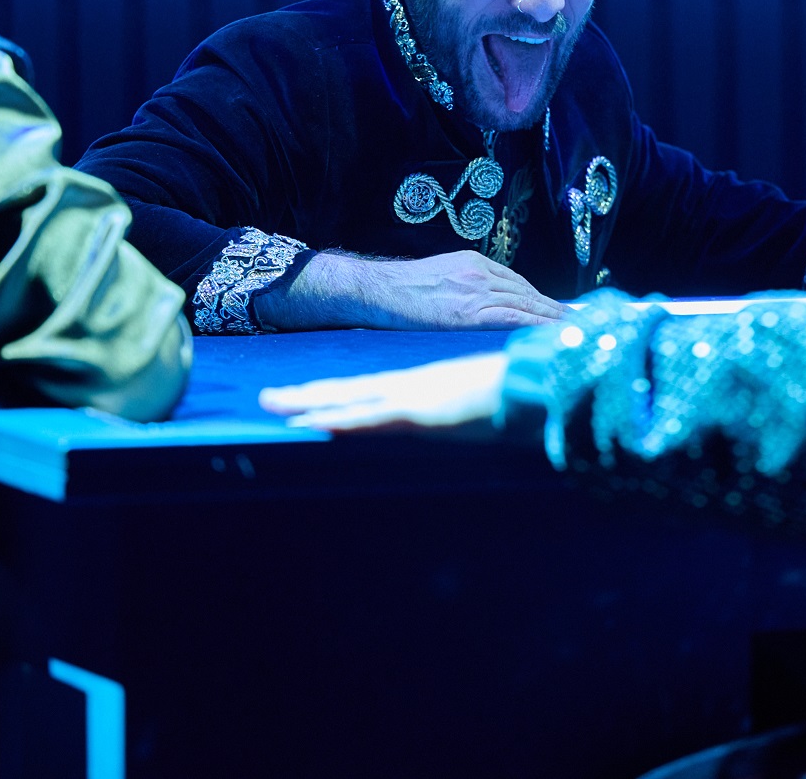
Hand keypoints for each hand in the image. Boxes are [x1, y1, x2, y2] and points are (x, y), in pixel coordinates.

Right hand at [260, 249, 564, 331]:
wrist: (372, 290)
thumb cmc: (401, 294)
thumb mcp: (441, 283)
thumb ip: (468, 294)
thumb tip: (494, 314)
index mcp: (476, 266)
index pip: (522, 288)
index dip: (548, 304)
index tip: (572, 315)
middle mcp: (483, 273)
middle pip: (532, 296)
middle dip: (561, 312)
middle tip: (593, 324)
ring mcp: (477, 290)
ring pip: (529, 305)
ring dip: (558, 321)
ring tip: (583, 333)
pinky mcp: (469, 309)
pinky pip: (514, 317)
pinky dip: (539, 326)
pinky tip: (557, 335)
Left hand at [260, 351, 509, 430]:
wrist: (537, 382)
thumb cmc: (518, 394)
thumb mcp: (481, 405)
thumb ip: (464, 411)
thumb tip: (462, 418)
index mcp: (424, 387)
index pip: (368, 391)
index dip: (334, 395)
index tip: (306, 399)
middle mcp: (411, 387)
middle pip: (348, 391)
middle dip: (307, 396)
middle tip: (267, 399)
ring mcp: (413, 396)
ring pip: (349, 401)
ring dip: (310, 405)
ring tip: (273, 406)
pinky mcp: (420, 409)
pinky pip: (371, 418)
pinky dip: (340, 420)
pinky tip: (313, 424)